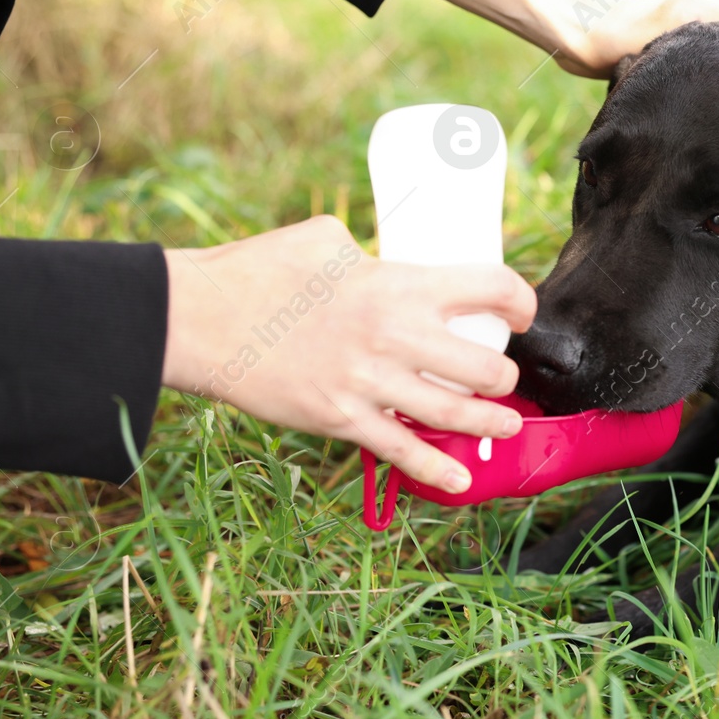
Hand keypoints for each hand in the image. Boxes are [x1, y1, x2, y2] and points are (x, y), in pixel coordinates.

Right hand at [161, 215, 537, 492]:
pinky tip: (461, 479)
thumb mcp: (324, 239)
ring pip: (456, 414)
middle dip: (506, 375)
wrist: (198, 320)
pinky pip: (402, 451)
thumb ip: (371, 254)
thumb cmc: (257, 271)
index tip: (520, 312)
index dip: (519, 300)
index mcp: (398, 283)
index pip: (490, 287)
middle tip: (503, 376)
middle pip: (486, 366)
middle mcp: (395, 335)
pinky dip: (437, 470)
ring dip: (491, 422)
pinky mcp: (342, 419)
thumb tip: (393, 265)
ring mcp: (370, 383)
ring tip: (506, 424)